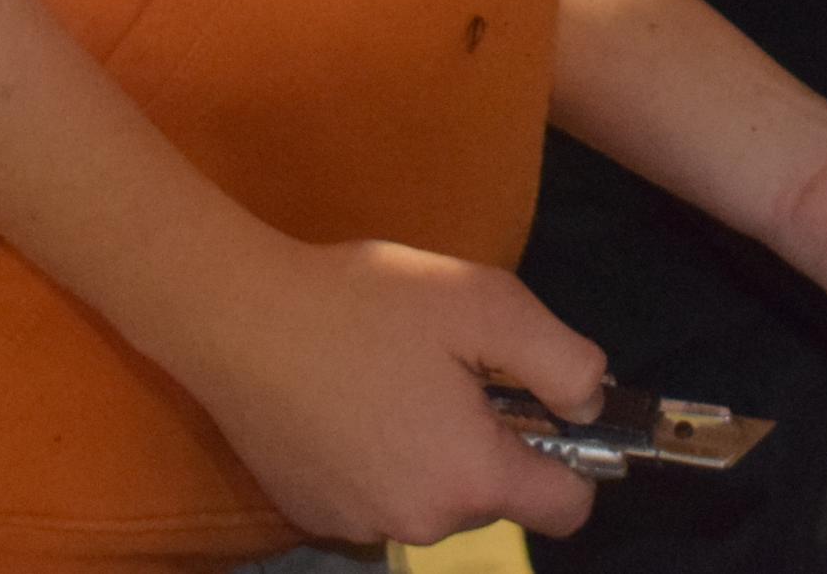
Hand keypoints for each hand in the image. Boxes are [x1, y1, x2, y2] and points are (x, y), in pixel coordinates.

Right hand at [179, 234, 612, 545]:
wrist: (236, 317)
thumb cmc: (366, 304)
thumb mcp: (486, 302)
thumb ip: (562, 359)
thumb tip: (589, 402)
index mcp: (471, 478)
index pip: (565, 508)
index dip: (574, 457)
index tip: (543, 406)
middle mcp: (419, 522)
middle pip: (493, 496)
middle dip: (488, 440)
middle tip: (449, 367)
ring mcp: (358, 525)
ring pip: (432, 494)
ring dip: (430, 449)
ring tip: (391, 376)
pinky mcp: (312, 513)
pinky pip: (376, 493)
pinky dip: (376, 458)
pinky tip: (346, 399)